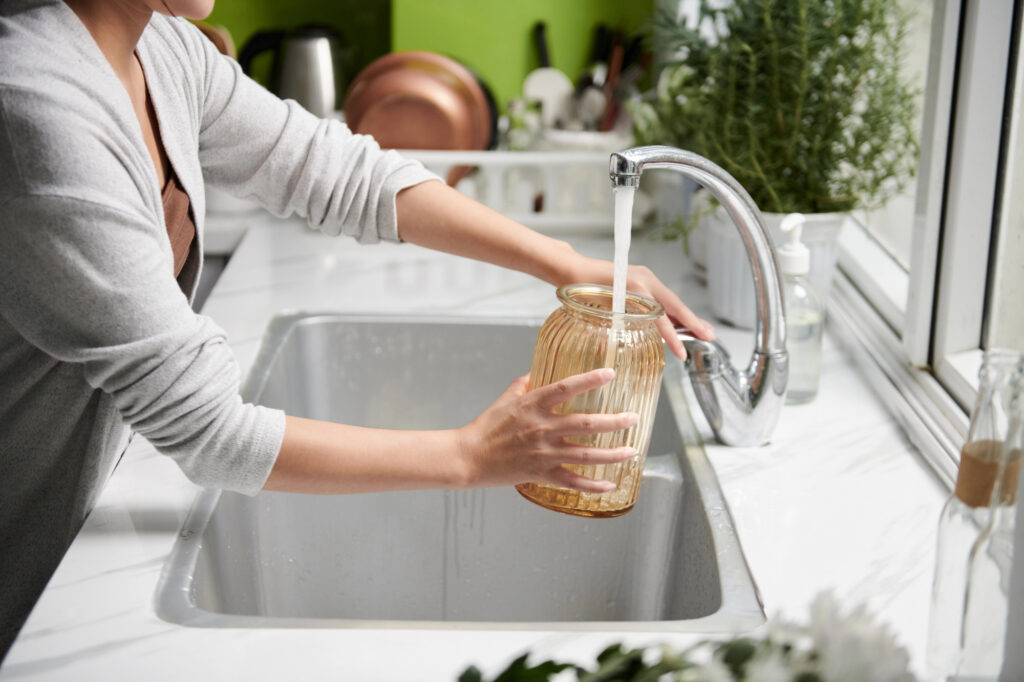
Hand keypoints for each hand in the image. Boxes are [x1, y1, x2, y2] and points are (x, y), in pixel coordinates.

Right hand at [456, 368, 638, 491]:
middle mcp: (541, 427)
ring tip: (632, 450)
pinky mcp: (540, 473)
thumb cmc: (487, 426)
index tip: (610, 374)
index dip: (589, 380)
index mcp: (533, 405)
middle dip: (614, 421)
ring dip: (612, 453)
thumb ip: (527, 382)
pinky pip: (572, 481)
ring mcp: (543, 452)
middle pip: (585, 423)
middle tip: (633, 418)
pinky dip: (592, 485)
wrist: (469, 457)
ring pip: (585, 454)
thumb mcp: (507, 397)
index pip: (565, 388)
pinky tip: (610, 484)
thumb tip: (542, 370)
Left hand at [567, 257, 714, 359]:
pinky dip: (673, 310)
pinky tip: (681, 321)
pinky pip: (661, 297)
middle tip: (710, 337)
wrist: (573, 269)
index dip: (672, 338)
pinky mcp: (642, 279)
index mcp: (635, 288)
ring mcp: (645, 277)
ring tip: (703, 331)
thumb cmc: (579, 288)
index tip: (682, 353)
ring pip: (670, 300)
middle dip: (693, 323)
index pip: (660, 317)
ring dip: (686, 316)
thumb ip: (608, 329)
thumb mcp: (595, 311)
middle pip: (674, 304)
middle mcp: (644, 280)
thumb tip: (611, 353)